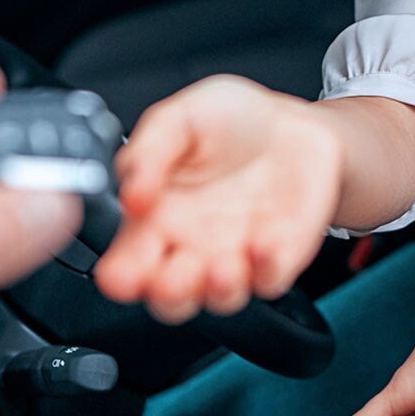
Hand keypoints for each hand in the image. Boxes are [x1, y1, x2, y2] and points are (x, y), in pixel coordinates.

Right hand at [94, 75, 343, 321]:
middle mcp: (190, 245)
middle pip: (167, 295)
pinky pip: (269, 278)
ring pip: (217, 298)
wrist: (293, 126)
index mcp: (156, 217)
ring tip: (221, 266)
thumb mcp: (180, 118)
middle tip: (170, 276)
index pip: (128, 261)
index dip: (122, 276)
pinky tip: (264, 244)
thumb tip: (130, 190)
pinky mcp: (275, 260)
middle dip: (167, 294)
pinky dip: (267, 268)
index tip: (122, 276)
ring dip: (218, 289)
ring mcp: (232, 258)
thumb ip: (149, 151)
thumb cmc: (231, 121)